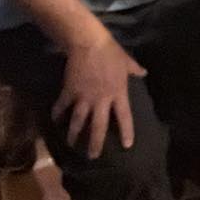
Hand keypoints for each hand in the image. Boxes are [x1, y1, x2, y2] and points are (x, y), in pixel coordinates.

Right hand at [52, 27, 146, 158]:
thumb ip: (135, 69)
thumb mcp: (126, 61)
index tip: (127, 146)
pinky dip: (57, 113)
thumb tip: (144, 73)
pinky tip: (54, 120)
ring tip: (71, 144)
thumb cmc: (110, 52)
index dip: (126, 132)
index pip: (125, 117)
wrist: (89, 43)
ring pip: (78, 121)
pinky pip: (62, 106)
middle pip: (98, 127)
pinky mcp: (69, 91)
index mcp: (118, 94)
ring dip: (73, 134)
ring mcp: (84, 97)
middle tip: (93, 156)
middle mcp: (101, 100)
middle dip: (95, 143)